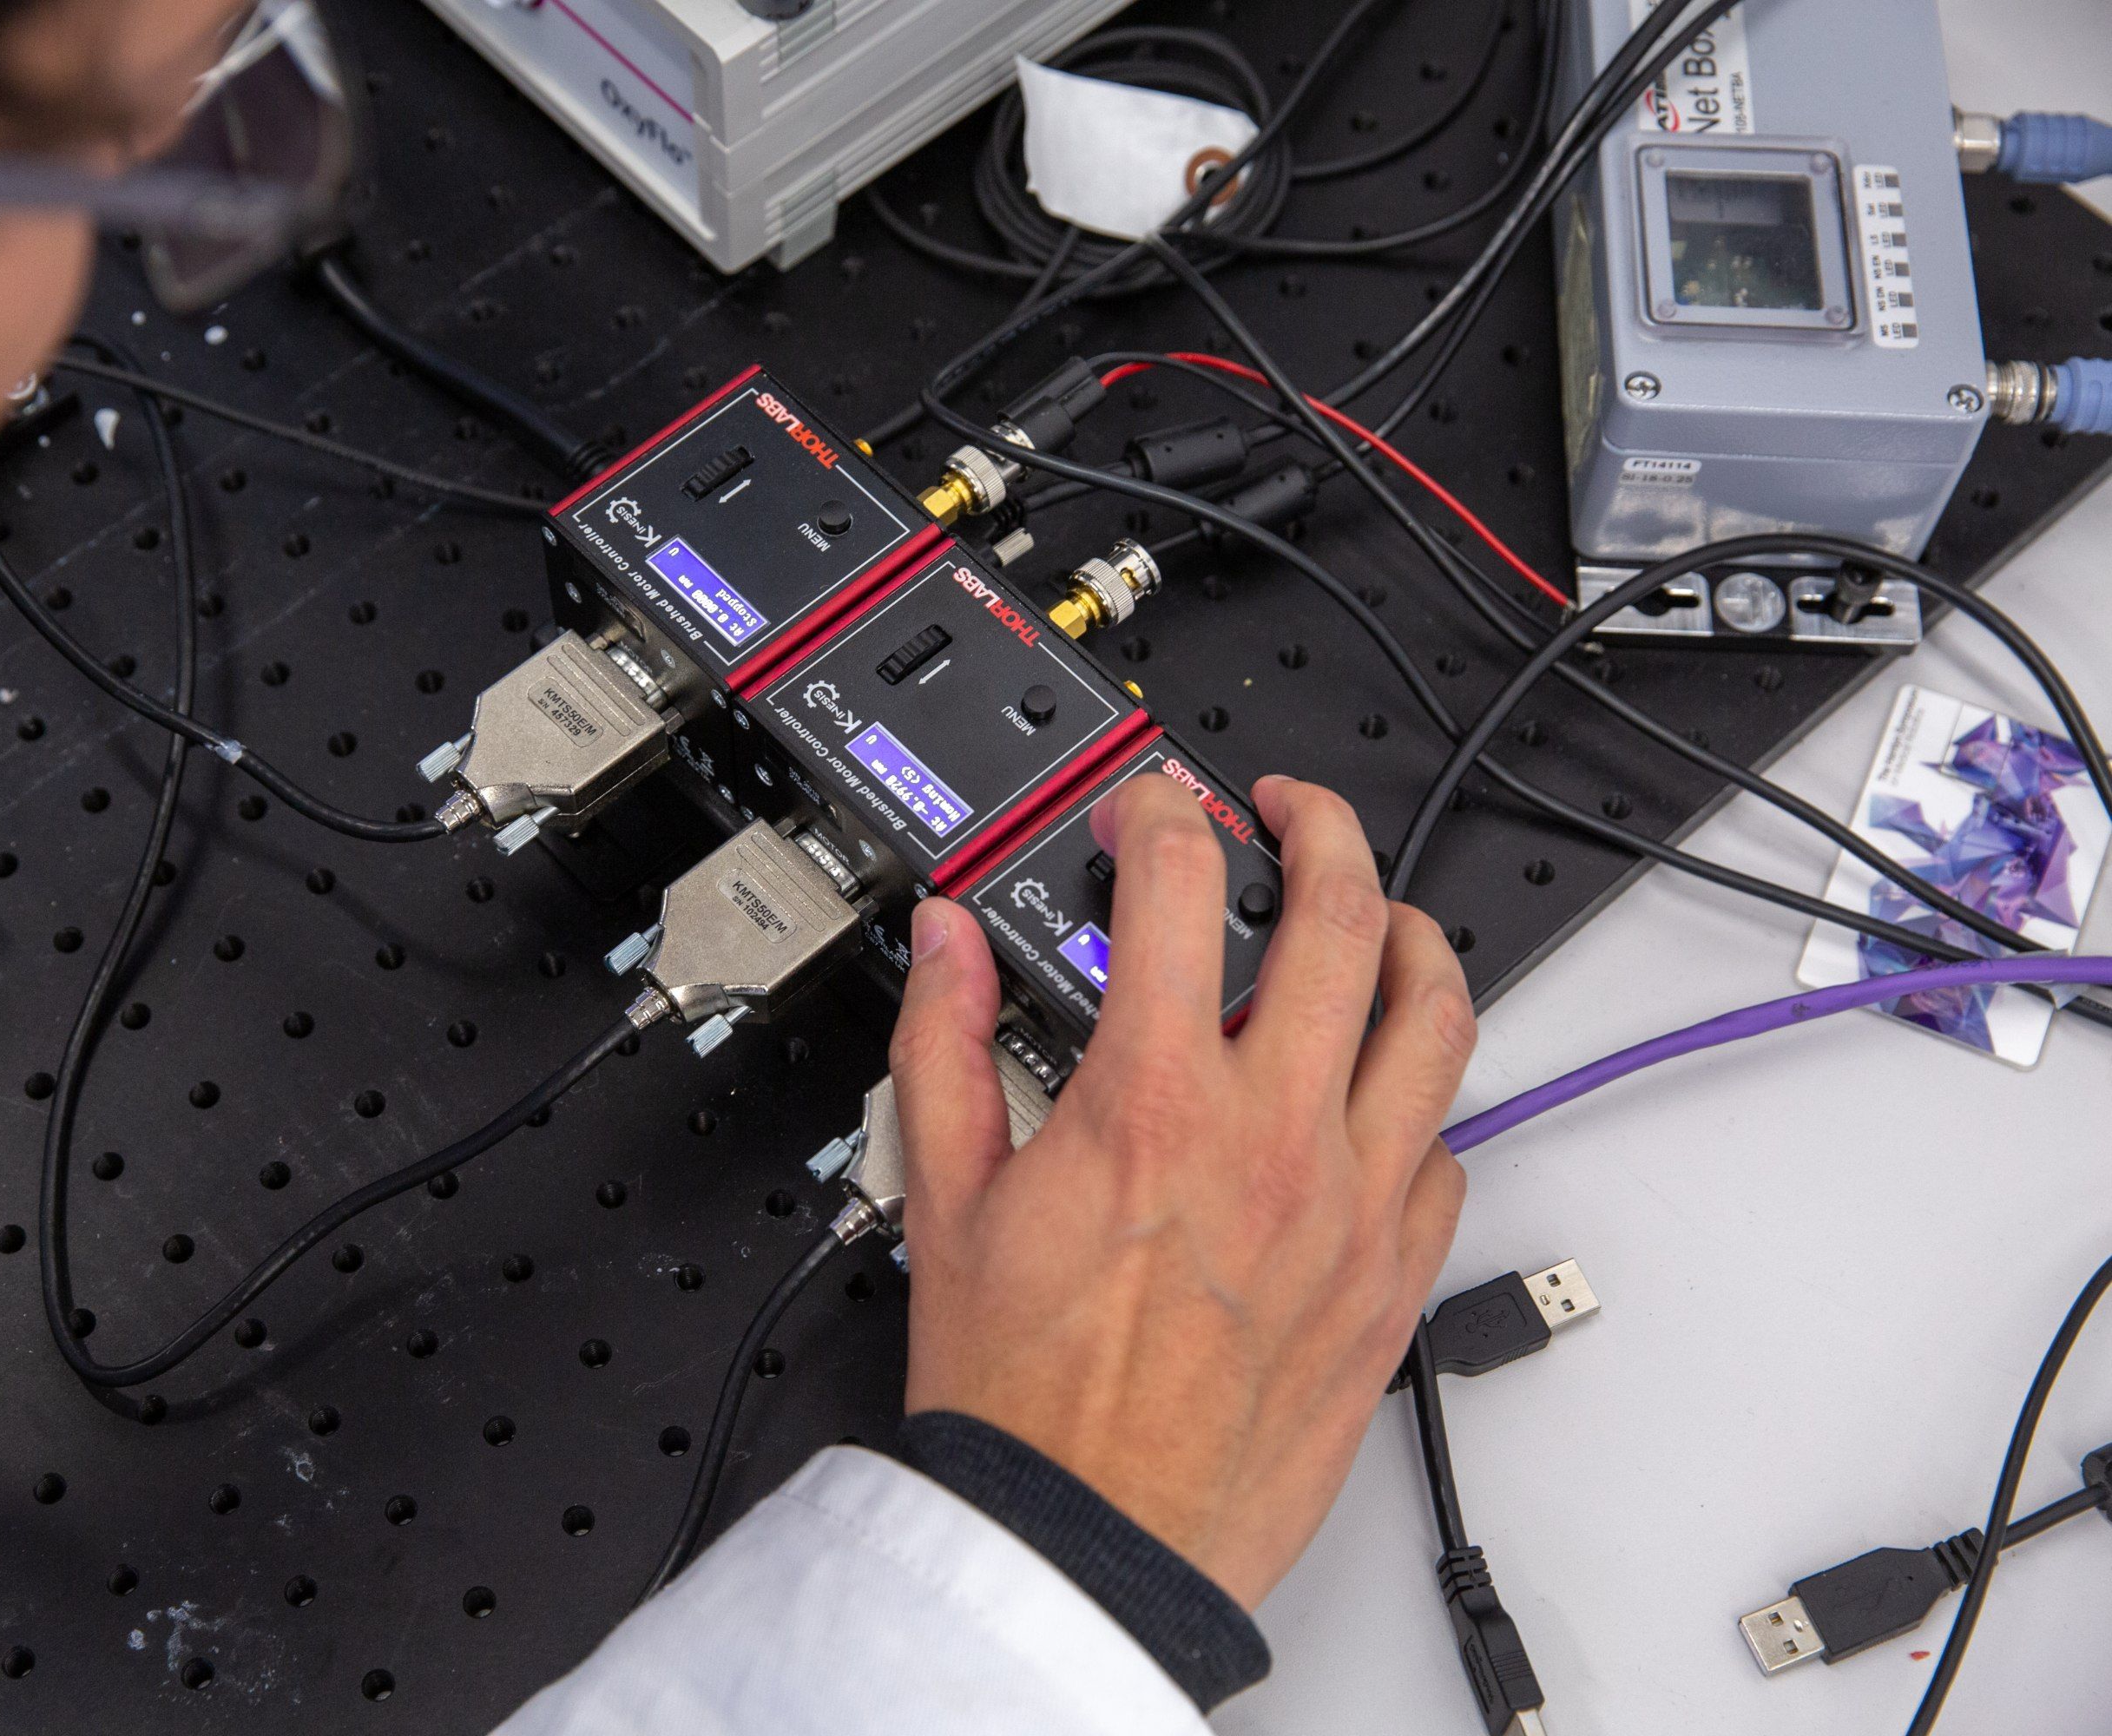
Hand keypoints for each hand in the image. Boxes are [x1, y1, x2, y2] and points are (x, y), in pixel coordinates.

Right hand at [892, 773, 1472, 1608]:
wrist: (1090, 1536)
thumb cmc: (1021, 1394)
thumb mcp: (943, 1196)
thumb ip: (946, 1044)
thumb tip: (947, 944)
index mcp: (1155, 1102)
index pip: (1179, 885)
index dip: (1162, 813)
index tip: (1149, 813)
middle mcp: (1274, 1138)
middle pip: (1344, 917)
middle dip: (1319, 828)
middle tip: (1286, 813)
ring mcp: (1352, 1208)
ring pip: (1437, 1020)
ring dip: (1409, 937)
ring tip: (1376, 916)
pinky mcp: (1391, 1282)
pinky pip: (1447, 1153)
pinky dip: (1420, 1098)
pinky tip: (1376, 1094)